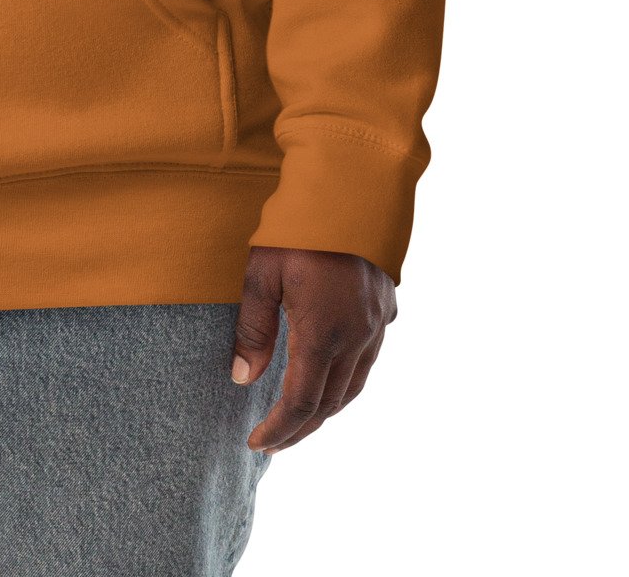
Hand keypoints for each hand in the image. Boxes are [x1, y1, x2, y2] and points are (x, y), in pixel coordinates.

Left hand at [232, 244, 396, 452]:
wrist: (352, 186)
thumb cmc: (299, 226)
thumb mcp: (262, 272)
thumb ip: (253, 328)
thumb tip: (242, 379)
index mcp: (324, 333)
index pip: (301, 402)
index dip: (278, 428)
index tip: (256, 442)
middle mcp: (357, 337)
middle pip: (330, 403)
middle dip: (300, 428)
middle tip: (273, 441)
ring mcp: (377, 324)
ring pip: (354, 386)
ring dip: (326, 409)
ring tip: (299, 419)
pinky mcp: (386, 308)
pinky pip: (368, 360)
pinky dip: (346, 380)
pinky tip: (329, 376)